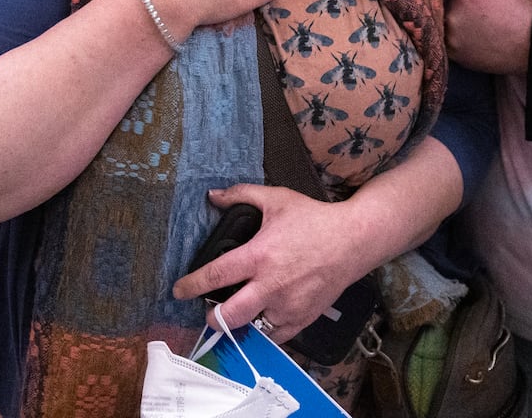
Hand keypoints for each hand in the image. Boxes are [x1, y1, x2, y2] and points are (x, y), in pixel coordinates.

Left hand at [172, 186, 375, 340]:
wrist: (353, 241)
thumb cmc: (314, 219)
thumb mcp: (276, 199)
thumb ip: (241, 195)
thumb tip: (213, 196)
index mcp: (259, 256)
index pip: (215, 276)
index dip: (191, 285)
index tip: (178, 290)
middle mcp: (270, 285)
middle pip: (229, 316)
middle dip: (211, 318)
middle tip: (207, 311)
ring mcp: (287, 306)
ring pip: (252, 329)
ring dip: (241, 324)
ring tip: (238, 314)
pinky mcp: (302, 319)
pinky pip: (275, 337)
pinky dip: (265, 331)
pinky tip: (262, 319)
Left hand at [446, 0, 531, 73]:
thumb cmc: (522, 8)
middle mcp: (451, 11)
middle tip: (482, 3)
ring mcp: (449, 33)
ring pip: (443, 10)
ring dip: (454, 10)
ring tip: (478, 18)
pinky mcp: (450, 50)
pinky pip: (444, 32)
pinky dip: (454, 30)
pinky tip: (472, 31)